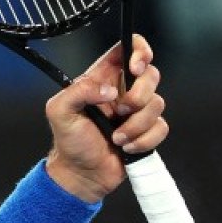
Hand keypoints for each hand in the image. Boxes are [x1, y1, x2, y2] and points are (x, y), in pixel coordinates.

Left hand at [44, 35, 165, 200]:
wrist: (81, 174)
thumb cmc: (69, 142)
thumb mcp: (60, 111)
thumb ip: (78, 91)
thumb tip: (110, 91)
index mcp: (103, 78)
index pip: (129, 47)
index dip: (140, 50)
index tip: (134, 69)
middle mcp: (123, 90)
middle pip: (151, 74)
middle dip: (139, 96)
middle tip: (120, 112)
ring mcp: (137, 111)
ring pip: (158, 104)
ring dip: (136, 126)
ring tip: (116, 138)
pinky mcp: (148, 130)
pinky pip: (161, 128)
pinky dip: (143, 141)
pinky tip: (125, 147)